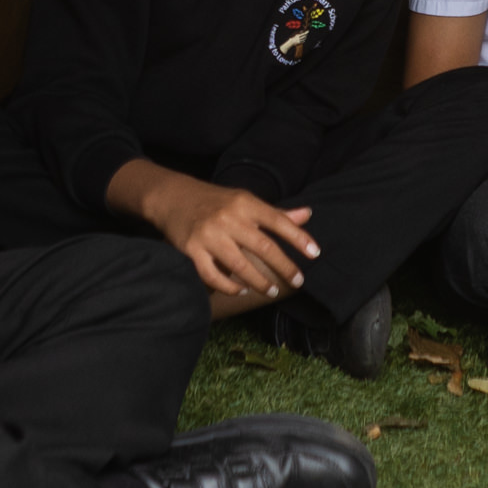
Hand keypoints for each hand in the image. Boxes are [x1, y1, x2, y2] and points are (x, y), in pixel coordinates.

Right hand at [121, 162, 316, 299]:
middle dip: (284, 267)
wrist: (172, 197)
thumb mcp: (245, 200)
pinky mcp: (191, 250)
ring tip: (271, 290)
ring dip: (260, 282)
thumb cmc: (215, 201)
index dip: (298, 237)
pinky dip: (229, 286)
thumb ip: (275, 213)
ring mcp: (209, 235)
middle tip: (298, 281)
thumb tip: (307, 214)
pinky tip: (241, 289)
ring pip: (240, 266)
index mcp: (245, 203)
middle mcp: (228, 218)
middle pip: (263, 247)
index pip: (278, 221)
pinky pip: (213, 276)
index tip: (315, 253)